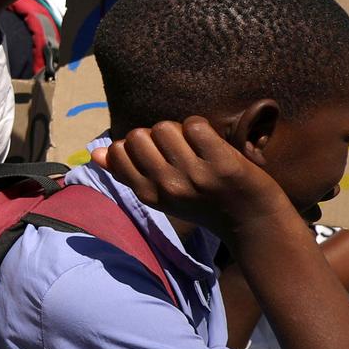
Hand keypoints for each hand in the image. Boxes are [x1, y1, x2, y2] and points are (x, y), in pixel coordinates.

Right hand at [95, 118, 289, 239]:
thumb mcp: (162, 196)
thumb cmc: (205, 205)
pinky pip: (195, 125)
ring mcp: (195, 176)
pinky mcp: (221, 164)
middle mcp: (167, 186)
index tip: (158, 158)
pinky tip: (213, 145)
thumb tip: (95, 153)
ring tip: (197, 148)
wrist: (253, 223)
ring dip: (181, 130)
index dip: (137, 146)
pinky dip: (203, 128)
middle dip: (157, 137)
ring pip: (166, 127)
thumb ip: (128, 173)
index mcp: (149, 195)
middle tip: (180, 152)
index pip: (119, 151)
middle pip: (139, 135)